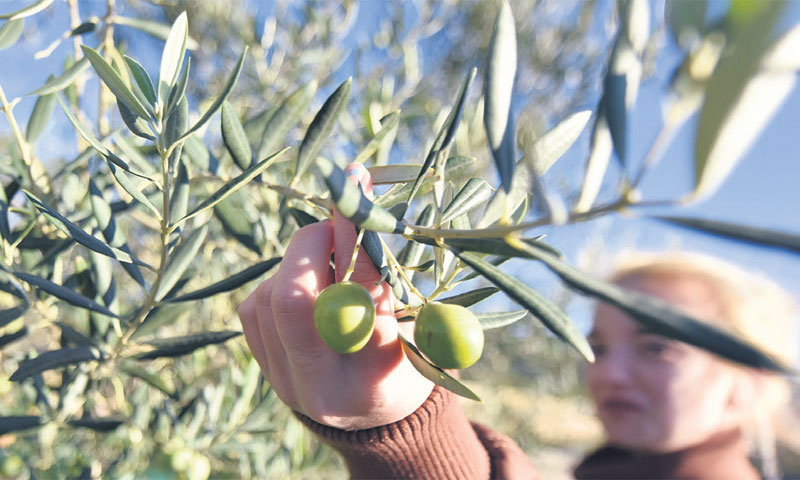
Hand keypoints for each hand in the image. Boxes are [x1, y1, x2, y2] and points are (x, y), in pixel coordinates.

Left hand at [238, 163, 433, 429]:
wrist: (371, 415)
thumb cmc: (404, 357)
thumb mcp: (412, 323)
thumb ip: (385, 272)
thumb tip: (355, 196)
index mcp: (374, 381)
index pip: (361, 297)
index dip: (356, 238)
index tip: (355, 189)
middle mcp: (320, 387)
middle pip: (293, 300)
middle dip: (312, 245)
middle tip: (336, 223)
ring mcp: (282, 379)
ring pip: (270, 295)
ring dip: (300, 263)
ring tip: (331, 264)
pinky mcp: (261, 364)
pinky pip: (256, 303)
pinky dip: (282, 280)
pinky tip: (310, 288)